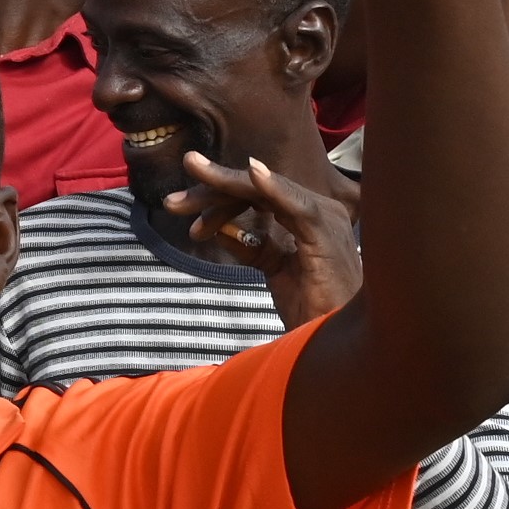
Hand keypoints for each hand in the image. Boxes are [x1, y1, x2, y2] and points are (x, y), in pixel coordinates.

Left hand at [165, 153, 362, 328]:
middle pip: (258, 189)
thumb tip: (218, 228)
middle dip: (212, 188)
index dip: (216, 196)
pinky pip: (296, 206)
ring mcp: (326, 220)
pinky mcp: (328, 235)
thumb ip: (254, 246)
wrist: (336, 338)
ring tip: (193, 169)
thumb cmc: (313, 307)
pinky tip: (251, 173)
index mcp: (309, 218)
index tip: (176, 204)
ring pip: (268, 191)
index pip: (257, 195)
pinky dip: (274, 188)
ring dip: (226, 183)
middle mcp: (320, 212)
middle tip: (172, 198)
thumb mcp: (275, 269)